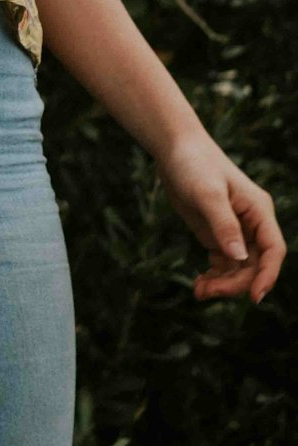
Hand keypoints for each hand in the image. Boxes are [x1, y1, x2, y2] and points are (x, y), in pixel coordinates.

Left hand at [155, 132, 286, 305]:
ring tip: (199, 292)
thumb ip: (224, 224)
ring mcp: (234, 230)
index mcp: (258, 210)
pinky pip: (223, 263)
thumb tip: (239, 258)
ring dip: (223, 284)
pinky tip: (199, 285)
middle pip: (254, 265)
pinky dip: (214, 277)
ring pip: (239, 268)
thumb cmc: (193, 163)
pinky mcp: (216, 233)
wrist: (173, 148)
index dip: (268, 275)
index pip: (273, 250)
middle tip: (208, 291)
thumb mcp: (207, 193)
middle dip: (236, 282)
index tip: (254, 297)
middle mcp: (251, 223)